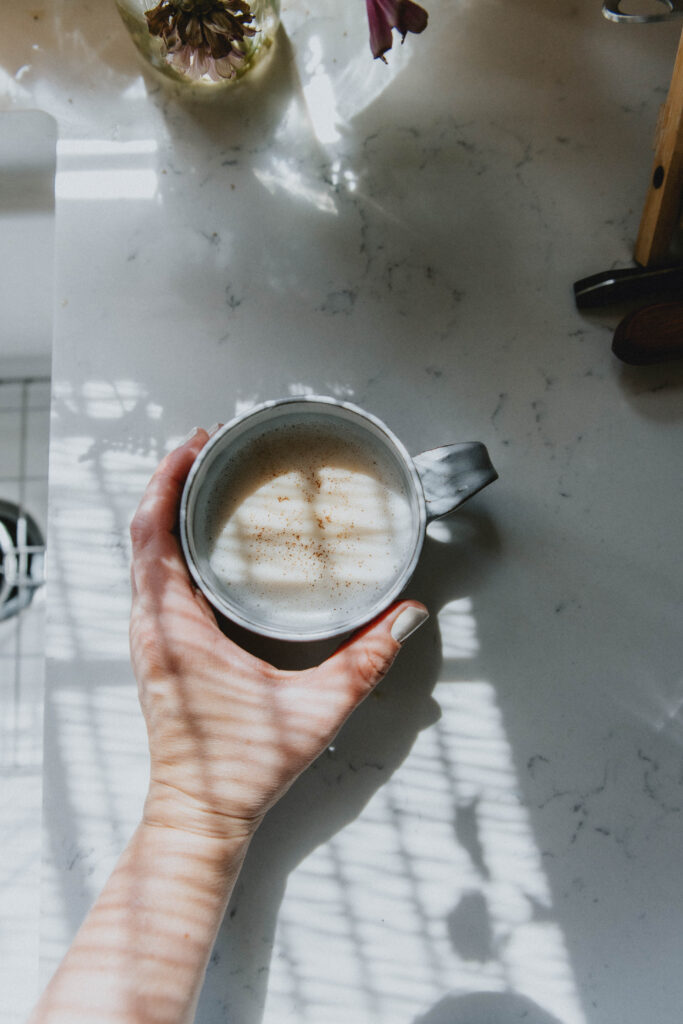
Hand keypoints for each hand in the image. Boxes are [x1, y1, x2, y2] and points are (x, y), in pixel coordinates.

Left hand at [129, 427, 427, 840]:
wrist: (201, 814)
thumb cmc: (243, 768)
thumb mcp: (316, 710)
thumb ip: (367, 661)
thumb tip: (408, 617)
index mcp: (175, 629)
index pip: (152, 535)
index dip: (167, 481)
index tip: (196, 445)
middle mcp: (151, 628)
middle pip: (142, 534)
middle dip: (168, 482)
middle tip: (207, 448)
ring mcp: (149, 640)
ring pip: (142, 557)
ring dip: (164, 513)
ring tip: (201, 481)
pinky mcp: (157, 652)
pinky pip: (150, 582)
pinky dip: (165, 546)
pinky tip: (199, 542)